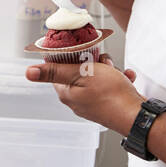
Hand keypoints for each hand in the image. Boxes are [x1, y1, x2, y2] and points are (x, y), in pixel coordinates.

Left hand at [26, 53, 142, 133]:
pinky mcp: (107, 104)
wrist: (137, 115)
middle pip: (79, 70)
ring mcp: (93, 103)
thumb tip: (29, 72)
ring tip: (115, 72)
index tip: (82, 51)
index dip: (70, 56)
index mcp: (66, 92)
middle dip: (93, 62)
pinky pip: (110, 85)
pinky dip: (118, 79)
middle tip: (102, 63)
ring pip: (97, 76)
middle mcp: (77, 99)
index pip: (58, 67)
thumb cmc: (112, 95)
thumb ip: (55, 71)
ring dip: (108, 69)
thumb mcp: (81, 74)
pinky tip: (125, 78)